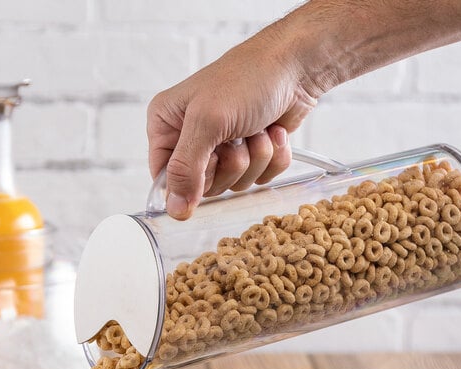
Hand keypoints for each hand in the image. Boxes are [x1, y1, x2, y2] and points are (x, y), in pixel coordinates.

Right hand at [147, 25, 317, 219]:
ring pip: (235, 183)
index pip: (164, 178)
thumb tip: (174, 209)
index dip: (188, 182)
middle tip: (236, 137)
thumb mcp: (208, 121)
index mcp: (168, 125)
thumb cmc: (248, 79)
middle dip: (230, 165)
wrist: (295, 66)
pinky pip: (259, 177)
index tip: (210, 165)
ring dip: (254, 158)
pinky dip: (272, 157)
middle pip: (204, 186)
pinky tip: (272, 132)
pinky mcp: (251, 152)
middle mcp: (191, 138)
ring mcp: (223, 147)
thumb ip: (186, 169)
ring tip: (256, 129)